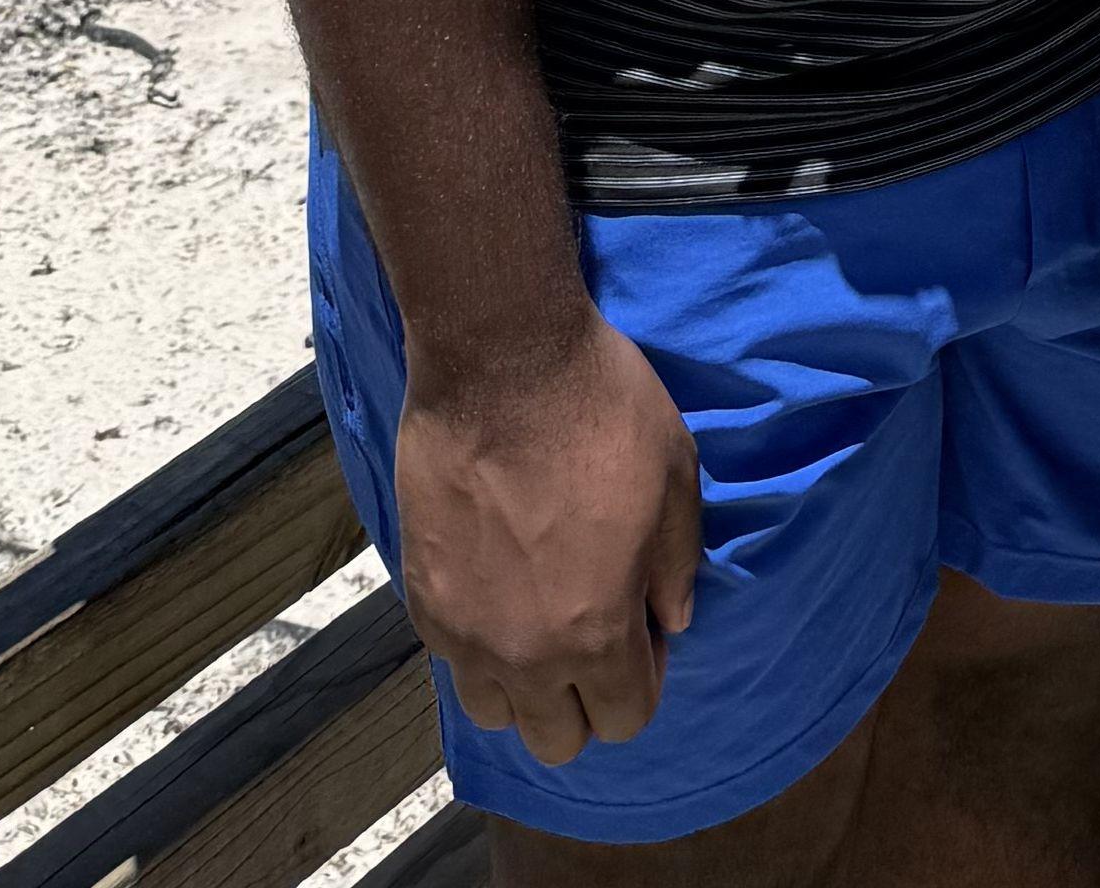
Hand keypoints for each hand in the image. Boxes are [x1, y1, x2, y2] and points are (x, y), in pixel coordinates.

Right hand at [389, 314, 700, 762]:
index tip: (642, 622)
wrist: (501, 358)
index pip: (626, 719)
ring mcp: (466, 631)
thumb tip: (672, 622)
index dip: (645, 675)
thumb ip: (676, 566)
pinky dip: (476, 643)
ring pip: (495, 714)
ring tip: (536, 619)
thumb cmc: (601, 408)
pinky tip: (494, 586)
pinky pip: (452, 660)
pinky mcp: (422, 597)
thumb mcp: (676, 477)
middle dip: (585, 699)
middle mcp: (527, 654)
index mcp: (598, 632)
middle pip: (556, 740)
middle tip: (591, 628)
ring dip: (523, 685)